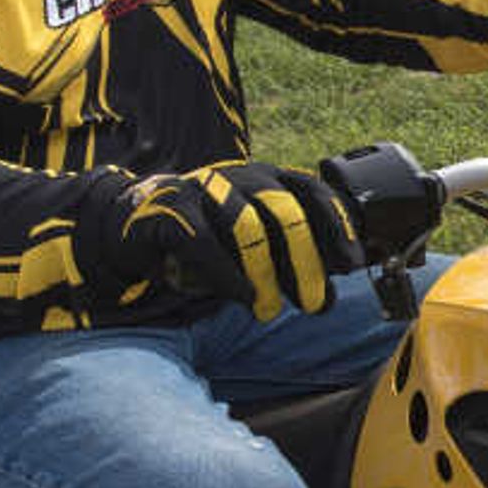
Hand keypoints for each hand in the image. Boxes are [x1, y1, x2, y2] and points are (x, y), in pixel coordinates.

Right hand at [102, 161, 356, 319]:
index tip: (352, 264)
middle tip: (314, 304)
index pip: (314, 192)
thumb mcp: (254, 246)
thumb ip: (288, 262)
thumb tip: (328, 298)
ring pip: (248, 225)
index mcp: (269, 179)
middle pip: (287, 212)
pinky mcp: (172, 208)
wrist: (135, 227)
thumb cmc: (207, 238)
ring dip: (265, 274)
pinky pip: (204, 241)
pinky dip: (226, 273)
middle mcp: (241, 177)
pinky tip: (239, 297)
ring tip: (267, 310)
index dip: (337, 226)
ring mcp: (206, 188)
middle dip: (306, 262)